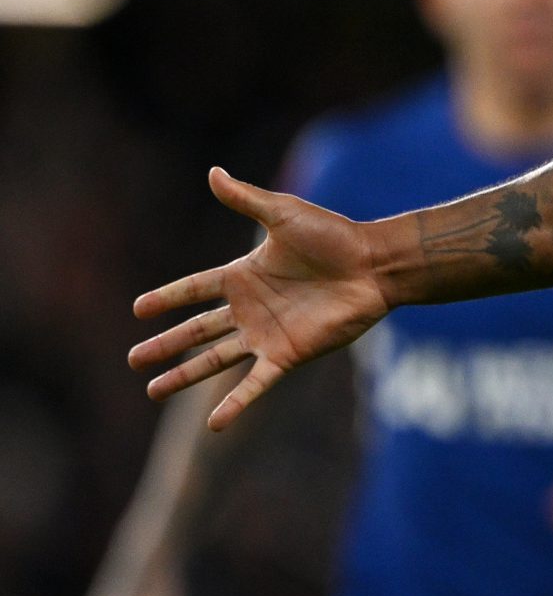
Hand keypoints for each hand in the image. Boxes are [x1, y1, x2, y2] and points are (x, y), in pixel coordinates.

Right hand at [131, 168, 389, 429]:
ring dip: (184, 376)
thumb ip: (246, 200)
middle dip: (166, 345)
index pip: (194, 289)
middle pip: (197, 331)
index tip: (138, 309)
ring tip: (152, 391)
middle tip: (134, 359)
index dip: (167, 298)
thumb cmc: (334, 236)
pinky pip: (255, 383)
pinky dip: (236, 403)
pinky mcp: (288, 354)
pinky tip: (213, 424)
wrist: (375, 265)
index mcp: (244, 275)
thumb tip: (213, 171)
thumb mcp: (283, 213)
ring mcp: (267, 334)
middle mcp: (251, 308)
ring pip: (215, 360)